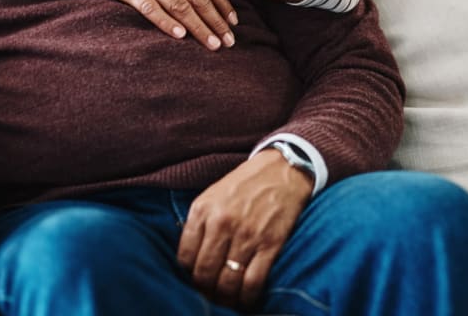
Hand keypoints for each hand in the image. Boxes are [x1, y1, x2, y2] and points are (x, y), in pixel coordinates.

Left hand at [178, 149, 312, 310]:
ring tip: (227, 299)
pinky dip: (248, 298)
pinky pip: (253, 282)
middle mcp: (222, 223)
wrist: (282, 169)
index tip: (196, 278)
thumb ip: (199, 222)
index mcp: (203, 210)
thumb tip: (189, 258)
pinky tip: (246, 299)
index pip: (184, 257)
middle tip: (211, 293)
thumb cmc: (245, 183)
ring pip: (227, 282)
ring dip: (225, 298)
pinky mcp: (270, 244)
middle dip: (205, 290)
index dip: (188, 274)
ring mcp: (247, 235)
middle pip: (204, 273)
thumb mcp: (213, 194)